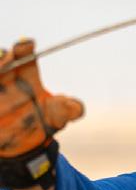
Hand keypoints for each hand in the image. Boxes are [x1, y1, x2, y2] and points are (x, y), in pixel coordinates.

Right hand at [0, 39, 83, 158]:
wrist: (25, 146)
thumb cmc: (44, 121)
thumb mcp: (58, 117)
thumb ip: (69, 109)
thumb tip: (74, 105)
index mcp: (26, 76)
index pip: (24, 56)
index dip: (24, 48)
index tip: (27, 43)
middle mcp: (6, 81)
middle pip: (1, 64)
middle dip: (2, 59)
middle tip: (7, 56)